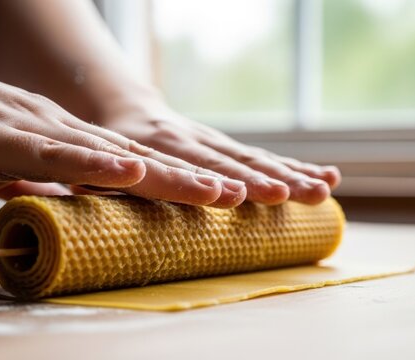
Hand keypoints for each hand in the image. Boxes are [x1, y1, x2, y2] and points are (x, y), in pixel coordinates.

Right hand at [0, 42, 244, 204]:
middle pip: (139, 163)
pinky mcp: (1, 136)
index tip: (219, 203)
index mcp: (65, 143)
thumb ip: (40, 185)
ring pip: (113, 157)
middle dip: (193, 182)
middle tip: (244, 199)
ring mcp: (37, 130)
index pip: (132, 169)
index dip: (177, 186)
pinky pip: (57, 153)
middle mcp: (64, 132)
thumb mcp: (2, 172)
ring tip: (218, 192)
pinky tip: (133, 171)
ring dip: (167, 176)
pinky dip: (96, 164)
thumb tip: (72, 206)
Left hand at [101, 102, 340, 205]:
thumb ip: (97, 178)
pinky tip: (328, 177)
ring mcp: (211, 141)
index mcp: (151, 143)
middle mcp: (187, 139)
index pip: (181, 165)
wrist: (123, 106)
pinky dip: (296, 167)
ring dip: (290, 174)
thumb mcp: (90, 159)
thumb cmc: (103, 143)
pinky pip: (264, 157)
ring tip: (322, 190)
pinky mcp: (226, 146)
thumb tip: (86, 199)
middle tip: (293, 195)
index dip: (206, 181)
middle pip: (228, 161)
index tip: (232, 195)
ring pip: (254, 157)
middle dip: (262, 179)